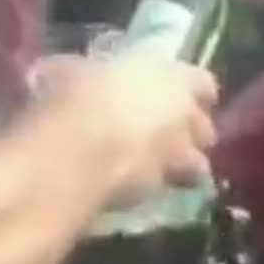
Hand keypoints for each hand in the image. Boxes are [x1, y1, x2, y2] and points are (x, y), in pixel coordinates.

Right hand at [31, 54, 219, 205]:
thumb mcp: (68, 69)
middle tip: (165, 134)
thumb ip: (77, 72)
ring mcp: (176, 159)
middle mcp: (185, 119)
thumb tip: (57, 74)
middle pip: (205, 129)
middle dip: (190, 133)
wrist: (76, 152)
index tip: (178, 92)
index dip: (193, 90)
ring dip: (180, 168)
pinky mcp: (158, 193)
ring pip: (195, 167)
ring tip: (154, 167)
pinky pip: (162, 189)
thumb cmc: (78, 94)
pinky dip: (152, 189)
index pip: (204, 84)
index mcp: (174, 79)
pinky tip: (127, 187)